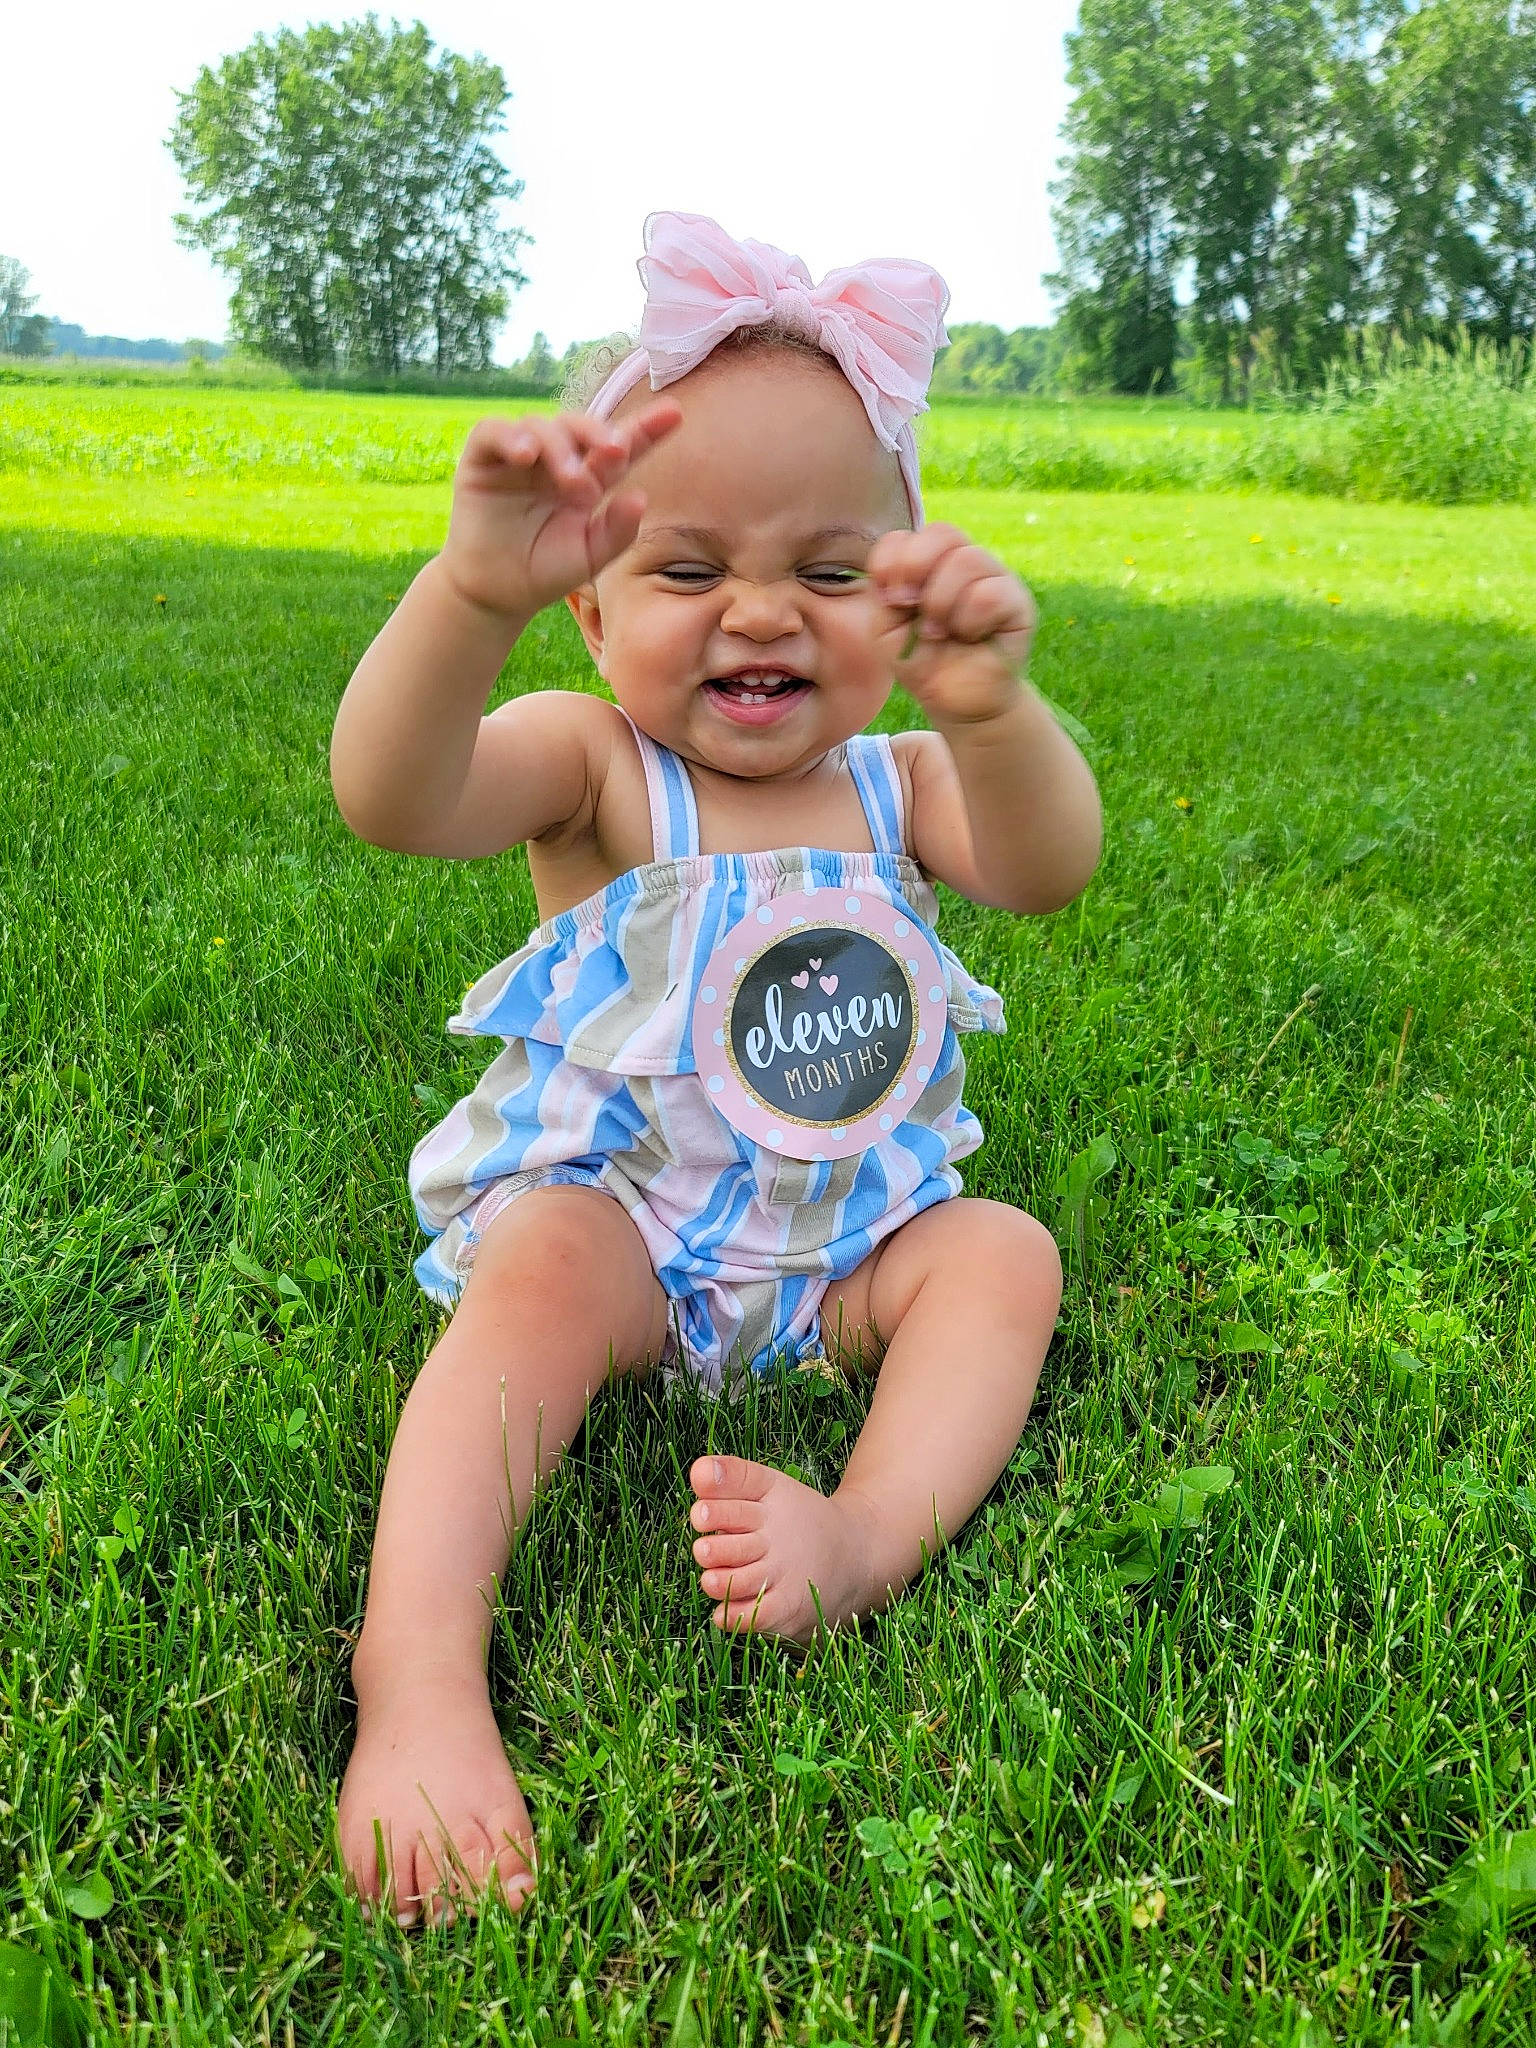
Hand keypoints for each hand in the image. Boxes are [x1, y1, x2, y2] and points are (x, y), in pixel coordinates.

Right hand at [437, 401, 683, 620]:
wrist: (496, 593)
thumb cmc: (545, 572)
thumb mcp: (590, 557)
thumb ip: (617, 531)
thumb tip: (640, 497)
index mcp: (588, 479)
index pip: (619, 448)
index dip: (646, 428)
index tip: (675, 413)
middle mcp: (556, 461)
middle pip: (580, 427)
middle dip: (599, 433)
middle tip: (614, 452)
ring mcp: (519, 458)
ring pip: (542, 426)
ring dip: (560, 448)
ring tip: (570, 481)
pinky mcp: (482, 459)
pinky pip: (494, 432)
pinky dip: (510, 437)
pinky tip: (526, 455)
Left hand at [866, 523, 1037, 725]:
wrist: (955, 701)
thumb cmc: (923, 660)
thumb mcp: (887, 629)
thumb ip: (882, 592)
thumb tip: (897, 572)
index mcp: (930, 562)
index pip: (909, 535)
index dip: (892, 560)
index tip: (889, 599)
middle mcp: (965, 562)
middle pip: (942, 532)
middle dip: (915, 569)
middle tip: (910, 607)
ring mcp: (995, 578)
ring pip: (967, 559)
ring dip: (941, 601)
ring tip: (938, 632)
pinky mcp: (1018, 603)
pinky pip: (990, 593)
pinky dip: (968, 620)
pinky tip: (968, 636)